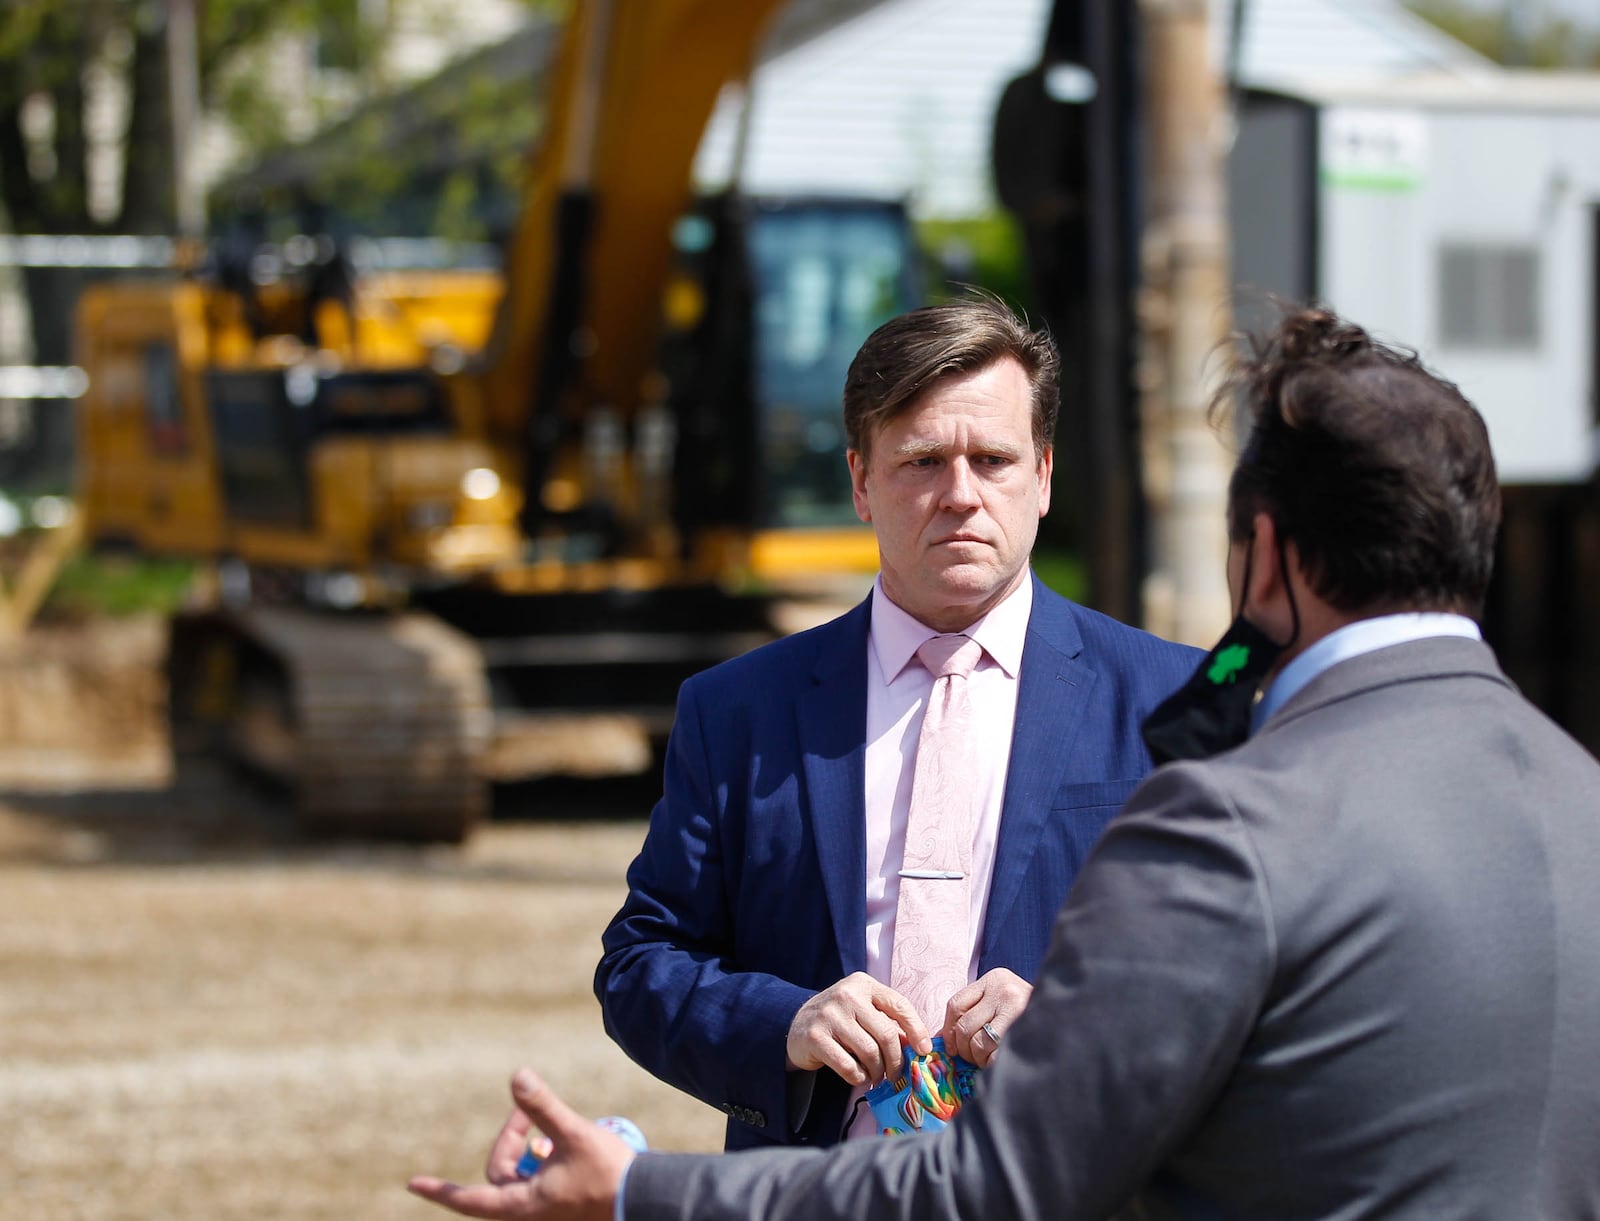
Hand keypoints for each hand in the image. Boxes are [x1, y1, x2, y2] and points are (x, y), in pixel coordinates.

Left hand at [408, 1068, 634, 1220]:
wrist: (645, 1200)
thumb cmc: (608, 1174)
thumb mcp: (572, 1134)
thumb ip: (543, 1107)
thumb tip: (516, 1076)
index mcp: (523, 1206)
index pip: (469, 1199)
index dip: (440, 1191)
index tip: (413, 1183)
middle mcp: (530, 1214)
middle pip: (500, 1176)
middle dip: (509, 1142)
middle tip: (528, 1115)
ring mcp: (547, 1213)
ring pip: (520, 1179)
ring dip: (527, 1151)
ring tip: (547, 1131)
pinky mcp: (563, 1209)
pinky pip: (539, 1184)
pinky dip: (543, 1161)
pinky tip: (560, 1145)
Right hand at [785, 972, 931, 1085]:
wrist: (796, 1024)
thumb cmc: (840, 1019)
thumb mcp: (863, 1010)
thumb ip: (887, 1022)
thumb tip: (918, 1049)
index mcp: (863, 984)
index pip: (899, 1005)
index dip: (917, 1029)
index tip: (924, 1051)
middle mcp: (847, 995)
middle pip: (886, 1034)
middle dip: (895, 1060)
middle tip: (895, 1075)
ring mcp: (829, 1015)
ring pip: (869, 1052)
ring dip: (877, 1072)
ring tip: (876, 1077)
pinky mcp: (815, 1037)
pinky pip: (848, 1066)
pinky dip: (858, 1078)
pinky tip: (858, 1077)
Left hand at [942, 967, 1030, 1067]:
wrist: (1068, 1014)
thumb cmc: (1030, 1011)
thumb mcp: (1002, 999)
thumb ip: (977, 1010)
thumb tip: (943, 1037)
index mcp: (995, 978)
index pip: (956, 1003)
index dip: (948, 1028)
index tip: (951, 1046)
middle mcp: (1004, 989)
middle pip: (965, 1025)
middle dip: (963, 1049)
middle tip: (971, 1058)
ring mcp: (1016, 1008)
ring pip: (977, 1043)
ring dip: (978, 1058)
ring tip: (988, 1059)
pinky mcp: (1025, 1030)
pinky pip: (995, 1055)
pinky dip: (991, 1064)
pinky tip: (999, 1062)